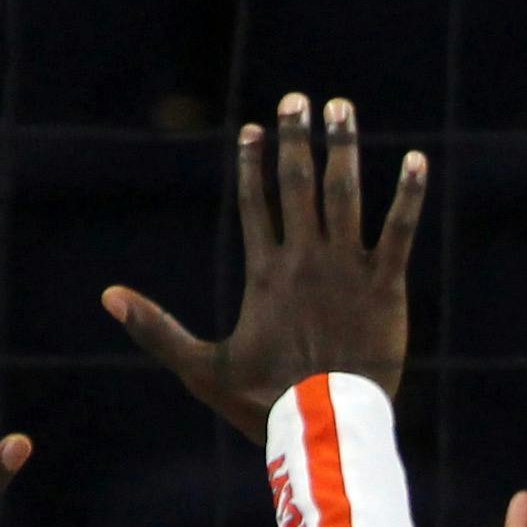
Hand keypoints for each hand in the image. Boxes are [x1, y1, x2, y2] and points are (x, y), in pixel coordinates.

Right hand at [105, 94, 426, 437]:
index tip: (256, 129)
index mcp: (265, 273)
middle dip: (296, 138)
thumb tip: (108, 296)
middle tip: (299, 99)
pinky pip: (400, 230)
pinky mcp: (386, 286)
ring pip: (345, 194)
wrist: (325, 426)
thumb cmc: (262, 401)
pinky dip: (409, 194)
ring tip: (341, 108)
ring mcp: (347, 268)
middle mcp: (305, 259)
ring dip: (342, 147)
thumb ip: (156, 328)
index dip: (255, 163)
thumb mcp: (200, 368)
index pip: (257, 203)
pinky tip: (418, 160)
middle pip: (298, 184)